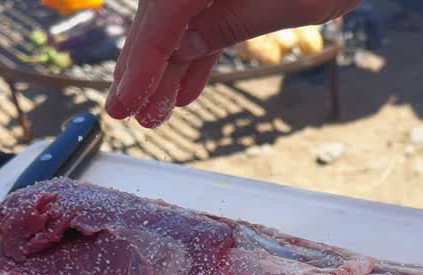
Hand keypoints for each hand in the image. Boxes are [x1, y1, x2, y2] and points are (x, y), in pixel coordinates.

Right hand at [105, 0, 360, 127]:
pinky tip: (186, 88)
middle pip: (160, 12)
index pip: (163, 16)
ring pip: (178, 14)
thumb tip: (181, 50)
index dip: (141, 65)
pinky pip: (204, 9)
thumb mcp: (298, 2)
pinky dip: (198, 46)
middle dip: (146, 66)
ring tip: (158, 113)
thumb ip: (235, 24)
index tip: (123, 106)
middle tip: (131, 115)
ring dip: (169, 63)